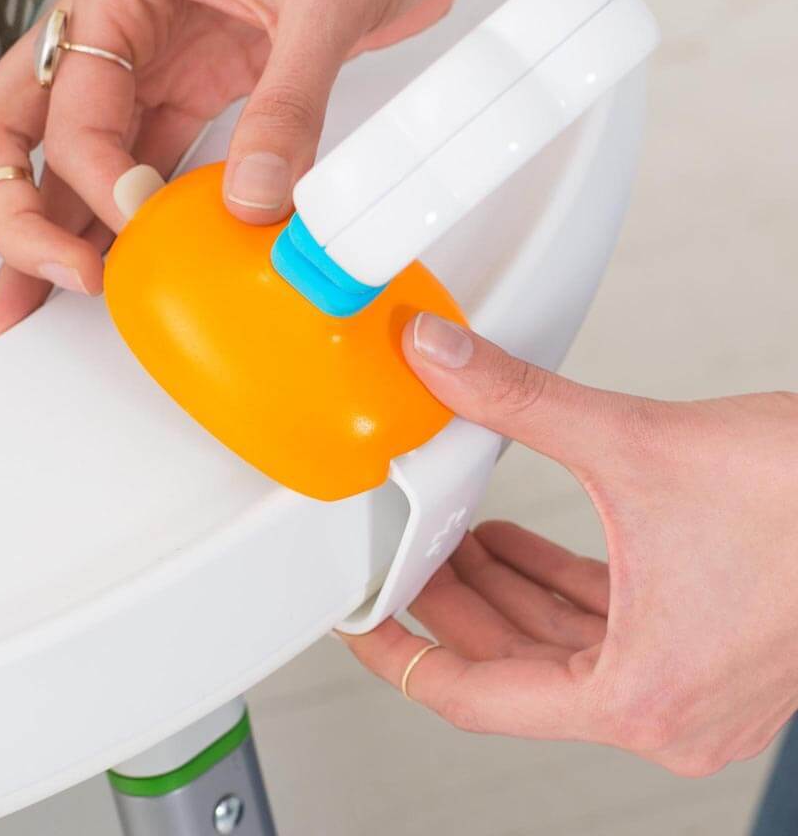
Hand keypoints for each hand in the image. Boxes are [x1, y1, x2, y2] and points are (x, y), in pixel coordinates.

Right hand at [0, 0, 617, 345]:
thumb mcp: (325, 1)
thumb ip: (286, 104)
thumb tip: (252, 199)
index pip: (71, 109)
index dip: (95, 181)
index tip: (140, 223)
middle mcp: (120, 29)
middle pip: (20, 129)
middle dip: (19, 211)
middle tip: (47, 278)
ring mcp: (154, 65)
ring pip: (72, 157)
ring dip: (57, 227)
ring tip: (50, 299)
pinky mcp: (198, 94)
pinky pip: (142, 164)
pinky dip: (127, 216)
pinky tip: (125, 260)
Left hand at [343, 313, 797, 775]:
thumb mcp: (632, 441)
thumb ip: (517, 398)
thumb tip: (441, 357)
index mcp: (639, 695)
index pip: (474, 696)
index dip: (401, 654)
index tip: (361, 624)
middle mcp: (666, 710)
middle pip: (512, 667)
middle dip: (450, 603)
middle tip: (399, 555)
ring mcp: (690, 685)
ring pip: (557, 647)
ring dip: (500, 590)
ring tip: (451, 536)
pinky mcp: (706, 646)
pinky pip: (600, 627)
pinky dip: (551, 585)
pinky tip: (515, 543)